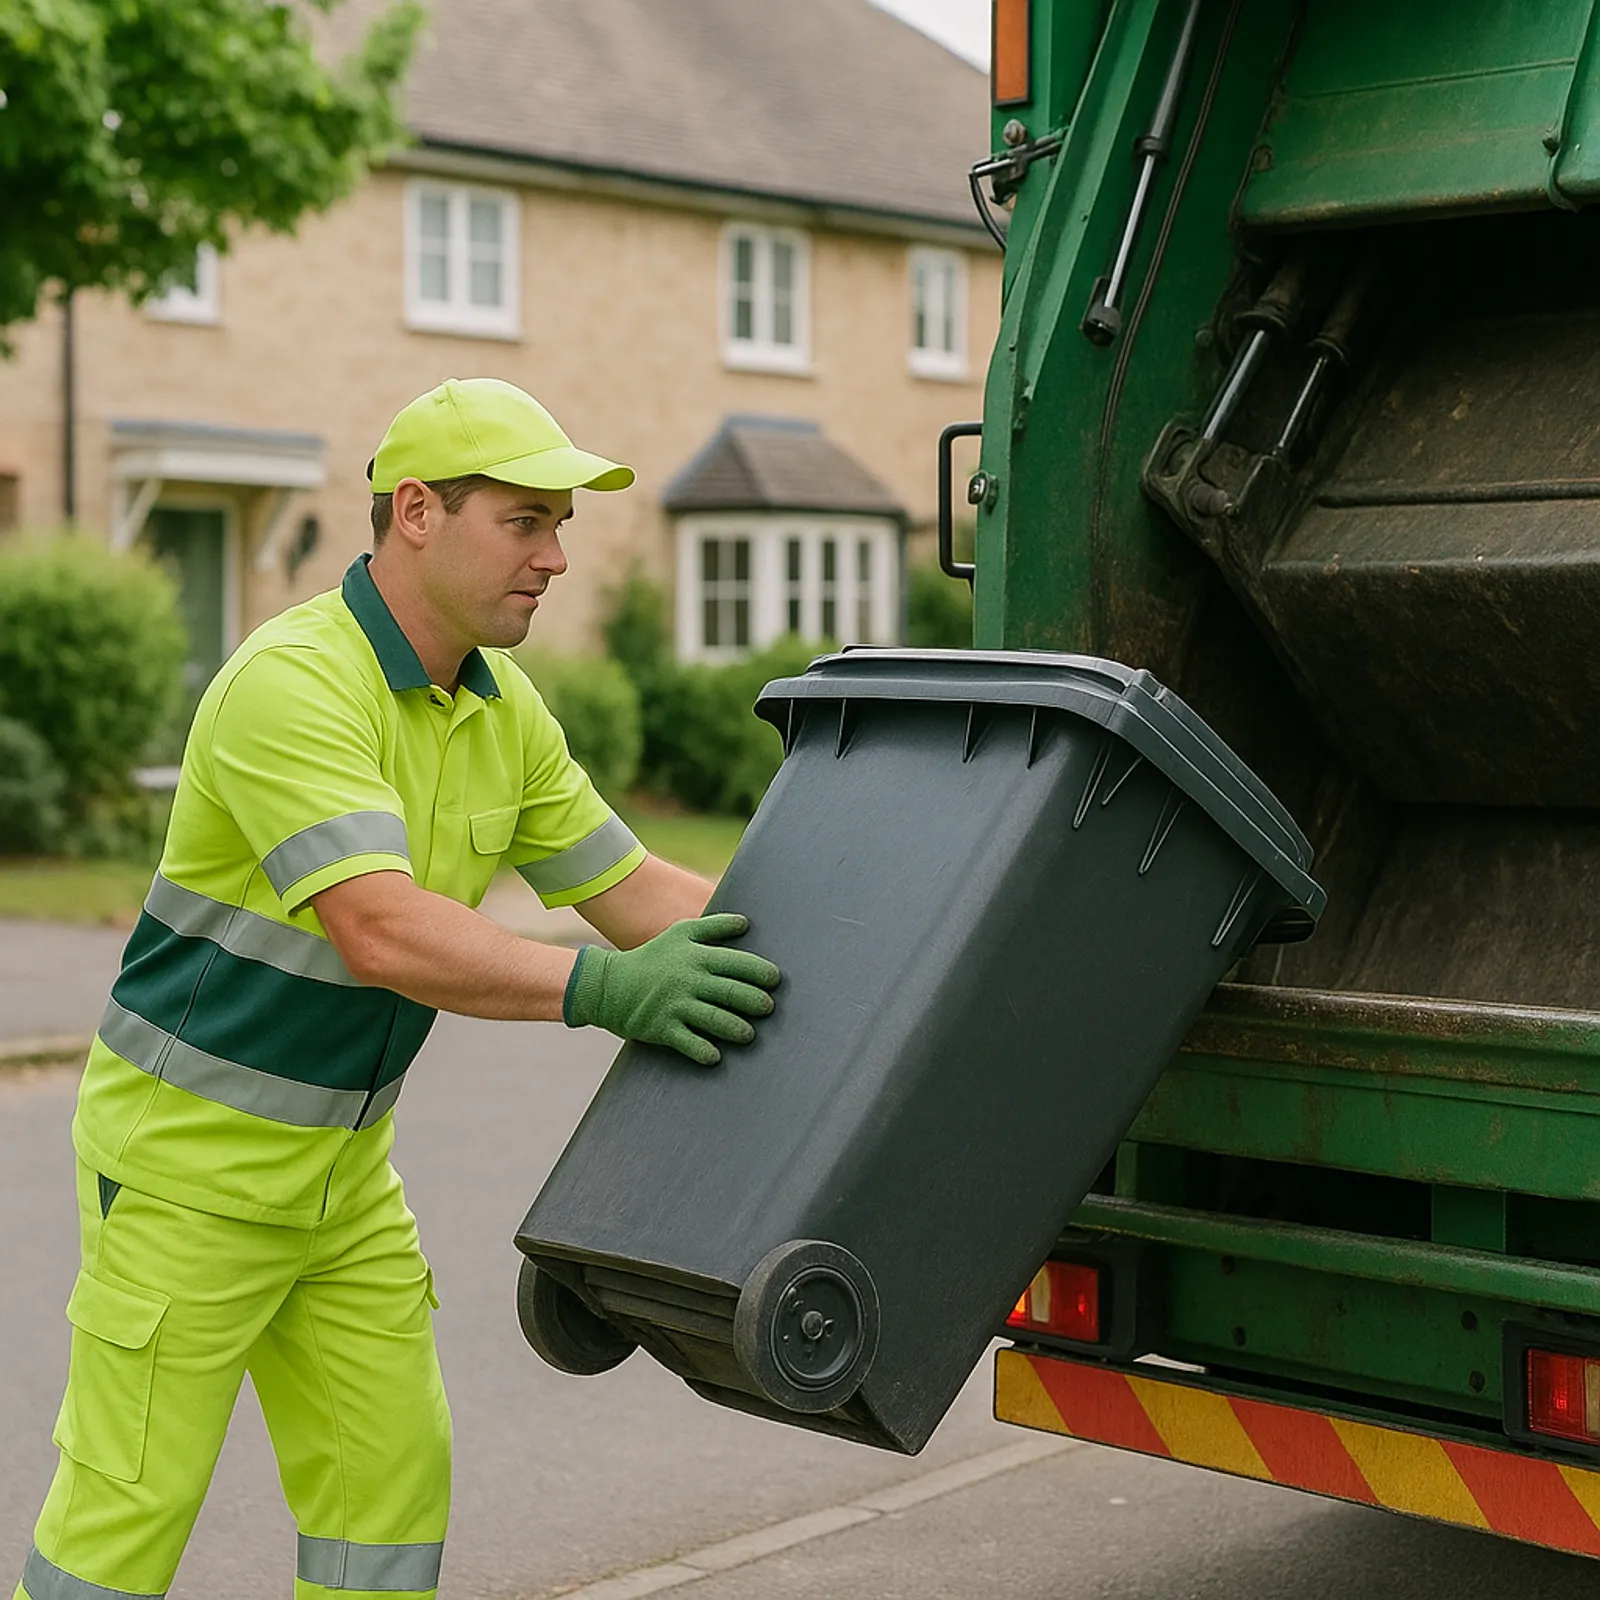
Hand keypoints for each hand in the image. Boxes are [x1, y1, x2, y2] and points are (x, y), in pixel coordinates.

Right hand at [563, 913, 780, 1065]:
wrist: (608, 985)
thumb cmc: (652, 958)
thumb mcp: (680, 933)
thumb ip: (715, 927)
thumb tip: (746, 922)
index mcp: (696, 956)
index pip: (736, 963)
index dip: (760, 972)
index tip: (775, 980)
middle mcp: (688, 980)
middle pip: (730, 991)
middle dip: (755, 1001)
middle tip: (768, 1008)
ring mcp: (675, 1005)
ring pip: (714, 1018)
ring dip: (736, 1028)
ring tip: (749, 1034)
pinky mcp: (661, 1027)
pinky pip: (688, 1042)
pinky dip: (704, 1051)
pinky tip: (716, 1056)